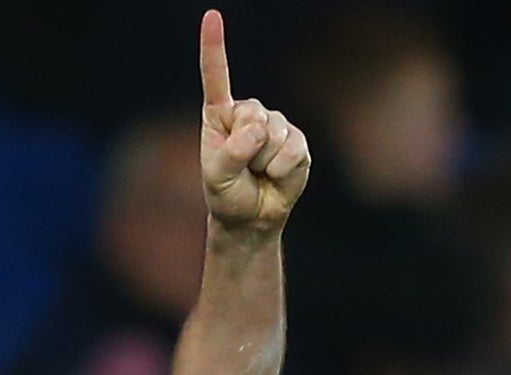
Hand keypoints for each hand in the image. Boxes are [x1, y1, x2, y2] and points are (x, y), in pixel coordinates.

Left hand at [198, 10, 309, 232]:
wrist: (251, 218)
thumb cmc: (227, 193)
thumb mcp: (216, 176)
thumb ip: (231, 152)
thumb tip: (258, 132)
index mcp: (221, 114)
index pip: (217, 76)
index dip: (214, 47)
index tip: (212, 16)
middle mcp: (250, 113)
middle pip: (252, 115)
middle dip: (246, 148)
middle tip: (244, 168)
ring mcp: (276, 125)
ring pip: (273, 136)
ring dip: (263, 164)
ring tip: (259, 174)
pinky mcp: (298, 142)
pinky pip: (292, 151)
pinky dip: (281, 170)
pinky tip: (276, 176)